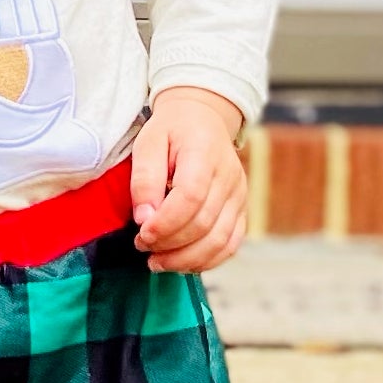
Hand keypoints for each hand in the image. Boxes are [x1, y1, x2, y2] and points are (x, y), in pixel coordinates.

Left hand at [129, 86, 247, 273]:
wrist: (203, 120)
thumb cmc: (172, 132)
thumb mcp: (149, 143)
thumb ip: (144, 179)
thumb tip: (144, 219)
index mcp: (205, 154)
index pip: (190, 197)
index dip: (166, 223)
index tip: (141, 234)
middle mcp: (229, 177)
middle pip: (203, 224)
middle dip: (169, 244)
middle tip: (141, 246)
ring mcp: (239, 196)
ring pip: (219, 241)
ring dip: (185, 259)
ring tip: (156, 262)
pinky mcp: (241, 210)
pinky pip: (231, 245)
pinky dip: (206, 261)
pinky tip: (181, 263)